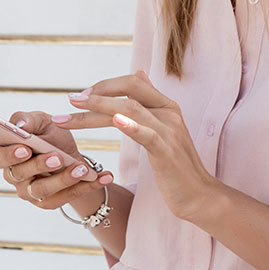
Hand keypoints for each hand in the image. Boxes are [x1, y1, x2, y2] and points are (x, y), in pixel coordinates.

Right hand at [0, 110, 113, 209]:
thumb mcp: (43, 121)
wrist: (70, 154)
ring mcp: (31, 192)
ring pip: (43, 190)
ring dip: (63, 179)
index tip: (25, 148)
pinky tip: (103, 177)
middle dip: (39, 165)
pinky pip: (67, 197)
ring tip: (82, 169)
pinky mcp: (49, 202)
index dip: (8, 155)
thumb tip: (21, 125)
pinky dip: (86, 187)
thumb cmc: (50, 135)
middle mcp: (15, 176)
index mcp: (7, 154)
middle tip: (57, 157)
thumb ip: (29, 119)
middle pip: (20, 175)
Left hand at [51, 69, 216, 220]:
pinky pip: (147, 133)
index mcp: (166, 106)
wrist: (199, 196)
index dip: (106, 85)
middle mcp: (169, 112)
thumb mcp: (163, 129)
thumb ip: (150, 102)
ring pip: (131, 109)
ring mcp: (169, 130)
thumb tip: (140, 73)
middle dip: (96, 95)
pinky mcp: (167, 151)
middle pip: (128, 93)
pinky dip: (130, 125)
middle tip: (69, 100)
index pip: (133, 83)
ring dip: (98, 108)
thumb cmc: (176, 166)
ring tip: (74, 111)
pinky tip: (114, 120)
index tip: (82, 96)